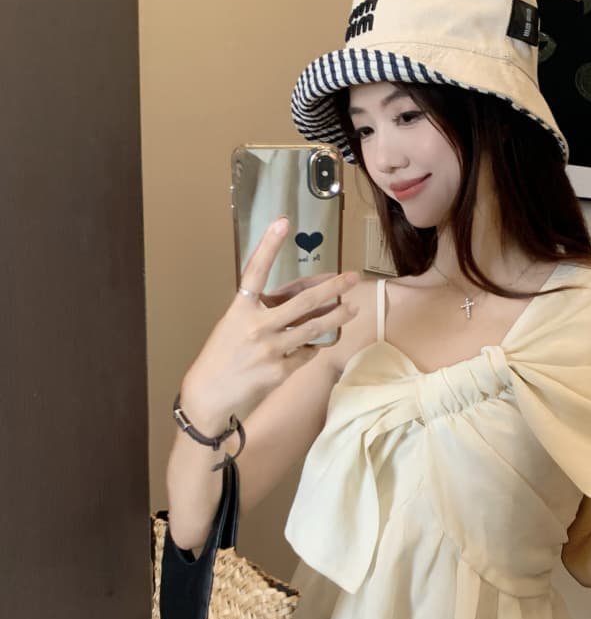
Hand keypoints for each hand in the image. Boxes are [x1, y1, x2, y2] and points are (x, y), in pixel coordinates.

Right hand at [180, 217, 359, 429]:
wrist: (210, 395)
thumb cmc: (223, 356)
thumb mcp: (234, 325)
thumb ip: (264, 310)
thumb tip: (302, 298)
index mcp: (239, 309)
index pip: (255, 271)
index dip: (269, 246)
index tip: (283, 222)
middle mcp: (256, 326)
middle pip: (303, 302)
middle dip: (333, 288)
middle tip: (352, 277)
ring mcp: (270, 349)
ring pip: (314, 329)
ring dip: (337, 317)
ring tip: (351, 309)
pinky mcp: (280, 371)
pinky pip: (306, 354)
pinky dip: (310, 349)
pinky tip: (309, 348)